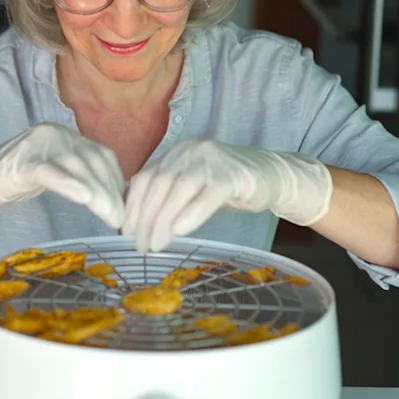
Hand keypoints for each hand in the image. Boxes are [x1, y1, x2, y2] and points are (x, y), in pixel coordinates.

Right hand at [0, 122, 125, 227]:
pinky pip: (53, 174)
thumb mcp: (53, 173)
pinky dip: (72, 186)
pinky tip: (87, 201)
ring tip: (111, 217)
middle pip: (94, 161)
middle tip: (122, 218)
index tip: (125, 205)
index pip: (102, 155)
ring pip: (78, 168)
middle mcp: (55, 133)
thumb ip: (79, 175)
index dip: (117, 181)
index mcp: (65, 135)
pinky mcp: (22, 162)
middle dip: (112, 191)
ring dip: (99, 194)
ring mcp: (38, 145)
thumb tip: (113, 197)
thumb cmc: (14, 182)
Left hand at [121, 139, 332, 251]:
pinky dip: (190, 214)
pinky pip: (207, 196)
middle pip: (158, 185)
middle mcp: (189, 151)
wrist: (273, 176)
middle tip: (140, 247)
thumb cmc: (229, 186)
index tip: (126, 233)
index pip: (144, 178)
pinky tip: (180, 232)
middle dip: (145, 219)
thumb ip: (169, 196)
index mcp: (176, 153)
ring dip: (163, 221)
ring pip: (178, 190)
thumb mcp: (193, 187)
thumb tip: (138, 224)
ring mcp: (211, 161)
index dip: (132, 207)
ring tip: (156, 246)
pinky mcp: (231, 176)